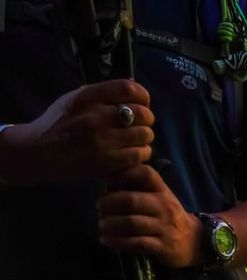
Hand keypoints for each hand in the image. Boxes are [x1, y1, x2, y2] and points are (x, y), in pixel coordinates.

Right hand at [0, 81, 153, 184]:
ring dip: (146, 137)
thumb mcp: (73, 99)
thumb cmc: (58, 124)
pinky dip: (143, 152)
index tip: (143, 103)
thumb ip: (100, 94)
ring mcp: (101, 140)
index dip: (143, 96)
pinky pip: (139, 154)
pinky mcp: (106, 161)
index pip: (128, 88)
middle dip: (147, 119)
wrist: (37, 152)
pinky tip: (136, 151)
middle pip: (142, 113)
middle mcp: (94, 116)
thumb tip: (132, 89)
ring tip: (138, 139)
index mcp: (87, 97)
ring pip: (144, 134)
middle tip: (141, 124)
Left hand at [97, 165, 201, 267]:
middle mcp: (164, 207)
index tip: (107, 180)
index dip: (123, 173)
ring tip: (102, 226)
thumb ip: (138, 188)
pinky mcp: (163, 246)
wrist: (194, 241)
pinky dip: (117, 242)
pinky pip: (136, 243)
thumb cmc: (167, 217)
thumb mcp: (159, 198)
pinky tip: (106, 240)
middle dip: (108, 204)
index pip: (145, 174)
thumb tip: (106, 178)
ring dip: (110, 225)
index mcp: (162, 191)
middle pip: (131, 201)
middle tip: (99, 209)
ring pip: (131, 224)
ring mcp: (165, 228)